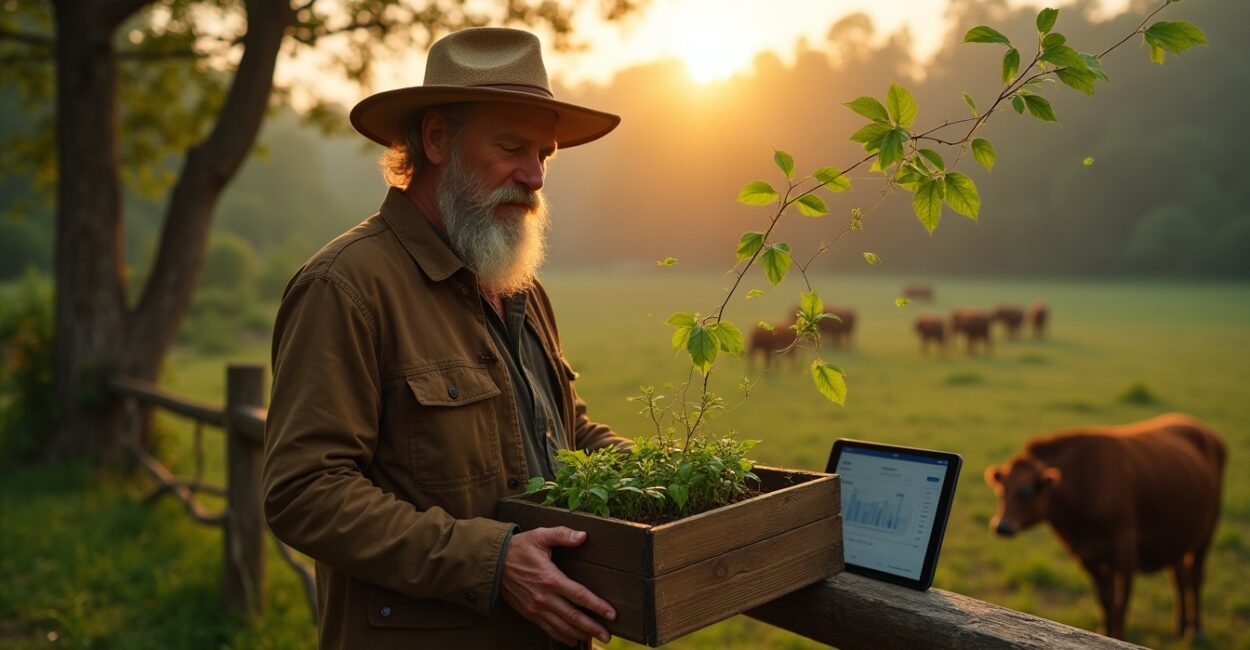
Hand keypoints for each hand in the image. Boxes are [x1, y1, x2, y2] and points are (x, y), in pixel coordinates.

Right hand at [501, 526, 616, 645]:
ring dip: (580, 634)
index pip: (579, 595)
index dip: (597, 606)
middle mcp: (544, 597)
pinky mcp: (529, 613)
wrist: (492, 563)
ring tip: (596, 638)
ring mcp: (536, 608)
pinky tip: (573, 640)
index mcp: (550, 578)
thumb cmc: (519, 548)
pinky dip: (562, 637)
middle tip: (608, 635)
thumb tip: (583, 536)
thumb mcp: (540, 535)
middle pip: (573, 617)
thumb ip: (562, 535)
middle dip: (593, 627)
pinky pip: (548, 629)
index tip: (612, 613)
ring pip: (562, 626)